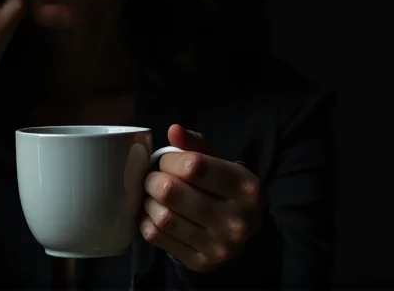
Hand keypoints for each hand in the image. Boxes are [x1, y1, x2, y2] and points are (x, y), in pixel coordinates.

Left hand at [141, 125, 266, 272]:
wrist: (244, 235)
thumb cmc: (225, 189)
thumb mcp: (220, 163)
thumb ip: (196, 145)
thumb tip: (173, 130)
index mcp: (246, 188)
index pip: (194, 166)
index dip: (169, 159)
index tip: (166, 161)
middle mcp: (237, 221)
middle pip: (172, 192)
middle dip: (153, 179)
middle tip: (154, 177)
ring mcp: (219, 247)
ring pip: (163, 217)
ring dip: (148, 201)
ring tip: (153, 195)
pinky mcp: (200, 263)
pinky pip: (157, 237)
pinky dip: (147, 221)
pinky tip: (153, 213)